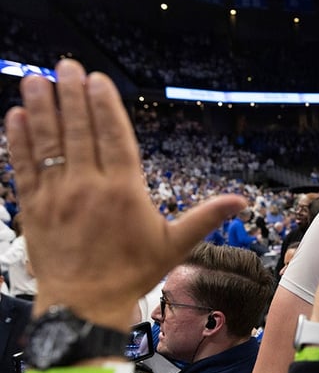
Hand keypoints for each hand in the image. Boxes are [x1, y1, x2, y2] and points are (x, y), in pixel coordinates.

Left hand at [5, 60, 245, 327]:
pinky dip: (20, 140)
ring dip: (42, 107)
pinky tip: (17, 116)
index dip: (104, 105)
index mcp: (125, 191)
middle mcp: (89, 187)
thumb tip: (242, 201)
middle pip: (79, 130)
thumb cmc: (133, 274)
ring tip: (37, 77)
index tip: (97, 80)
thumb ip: (206, 216)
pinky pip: (24, 166)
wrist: (86, 306)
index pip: (114, 136)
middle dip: (71, 94)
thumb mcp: (175, 244)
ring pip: (48, 142)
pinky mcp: (34, 208)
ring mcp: (58, 196)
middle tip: (67, 66)